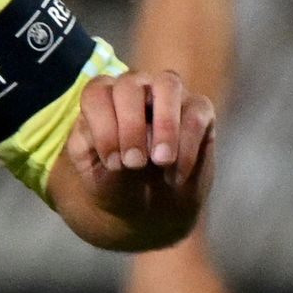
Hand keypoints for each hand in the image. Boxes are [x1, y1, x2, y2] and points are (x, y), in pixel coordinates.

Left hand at [65, 66, 219, 246]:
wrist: (148, 208)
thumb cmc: (114, 181)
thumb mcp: (93, 170)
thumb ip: (93, 144)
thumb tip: (116, 127)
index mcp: (101, 98)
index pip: (96, 93)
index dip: (103, 127)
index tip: (112, 163)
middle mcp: (135, 88)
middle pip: (129, 84)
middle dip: (131, 125)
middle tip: (134, 163)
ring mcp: (168, 95)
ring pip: (168, 85)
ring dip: (165, 124)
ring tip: (161, 161)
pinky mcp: (199, 111)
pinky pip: (196, 115)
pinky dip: (187, 147)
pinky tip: (176, 176)